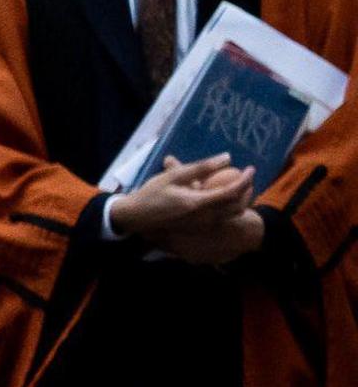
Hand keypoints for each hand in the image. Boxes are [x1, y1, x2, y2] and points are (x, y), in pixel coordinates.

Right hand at [112, 155, 260, 260]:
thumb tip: (227, 158)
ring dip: (242, 200)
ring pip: (233, 214)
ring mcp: (203, 225)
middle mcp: (205, 218)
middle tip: (247, 176)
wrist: (136, 217)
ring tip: (239, 186)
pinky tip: (224, 197)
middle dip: (248, 190)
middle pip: (238, 205)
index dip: (245, 179)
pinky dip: (231, 207)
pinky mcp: (200, 228)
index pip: (232, 192)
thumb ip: (201, 167)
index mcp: (198, 203)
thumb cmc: (152, 193)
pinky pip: (224, 218)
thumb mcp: (173, 176)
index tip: (251, 168)